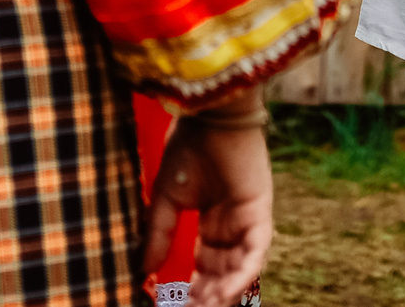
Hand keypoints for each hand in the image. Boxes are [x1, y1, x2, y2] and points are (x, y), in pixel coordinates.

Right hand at [144, 101, 273, 306]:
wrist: (209, 116)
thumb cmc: (188, 146)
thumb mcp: (166, 198)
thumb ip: (158, 233)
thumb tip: (144, 270)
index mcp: (213, 220)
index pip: (205, 264)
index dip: (193, 286)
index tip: (176, 303)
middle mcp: (233, 224)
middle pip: (223, 271)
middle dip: (208, 294)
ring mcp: (249, 219)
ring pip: (241, 267)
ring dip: (224, 290)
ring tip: (204, 306)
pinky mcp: (260, 212)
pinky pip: (255, 252)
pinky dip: (242, 274)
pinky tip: (224, 292)